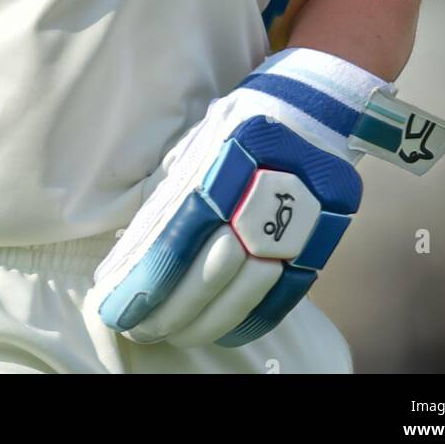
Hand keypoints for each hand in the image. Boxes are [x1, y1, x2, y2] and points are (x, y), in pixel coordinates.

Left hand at [85, 48, 395, 348]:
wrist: (317, 109)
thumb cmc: (242, 125)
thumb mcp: (199, 142)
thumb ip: (171, 195)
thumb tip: (130, 256)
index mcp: (230, 152)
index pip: (182, 230)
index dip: (151, 276)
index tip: (120, 306)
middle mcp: (269, 185)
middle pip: (215, 266)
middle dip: (172, 308)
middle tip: (141, 329)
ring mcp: (305, 215)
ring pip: (249, 288)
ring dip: (207, 320)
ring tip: (175, 334)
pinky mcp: (325, 237)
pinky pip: (286, 293)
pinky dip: (250, 318)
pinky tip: (221, 330)